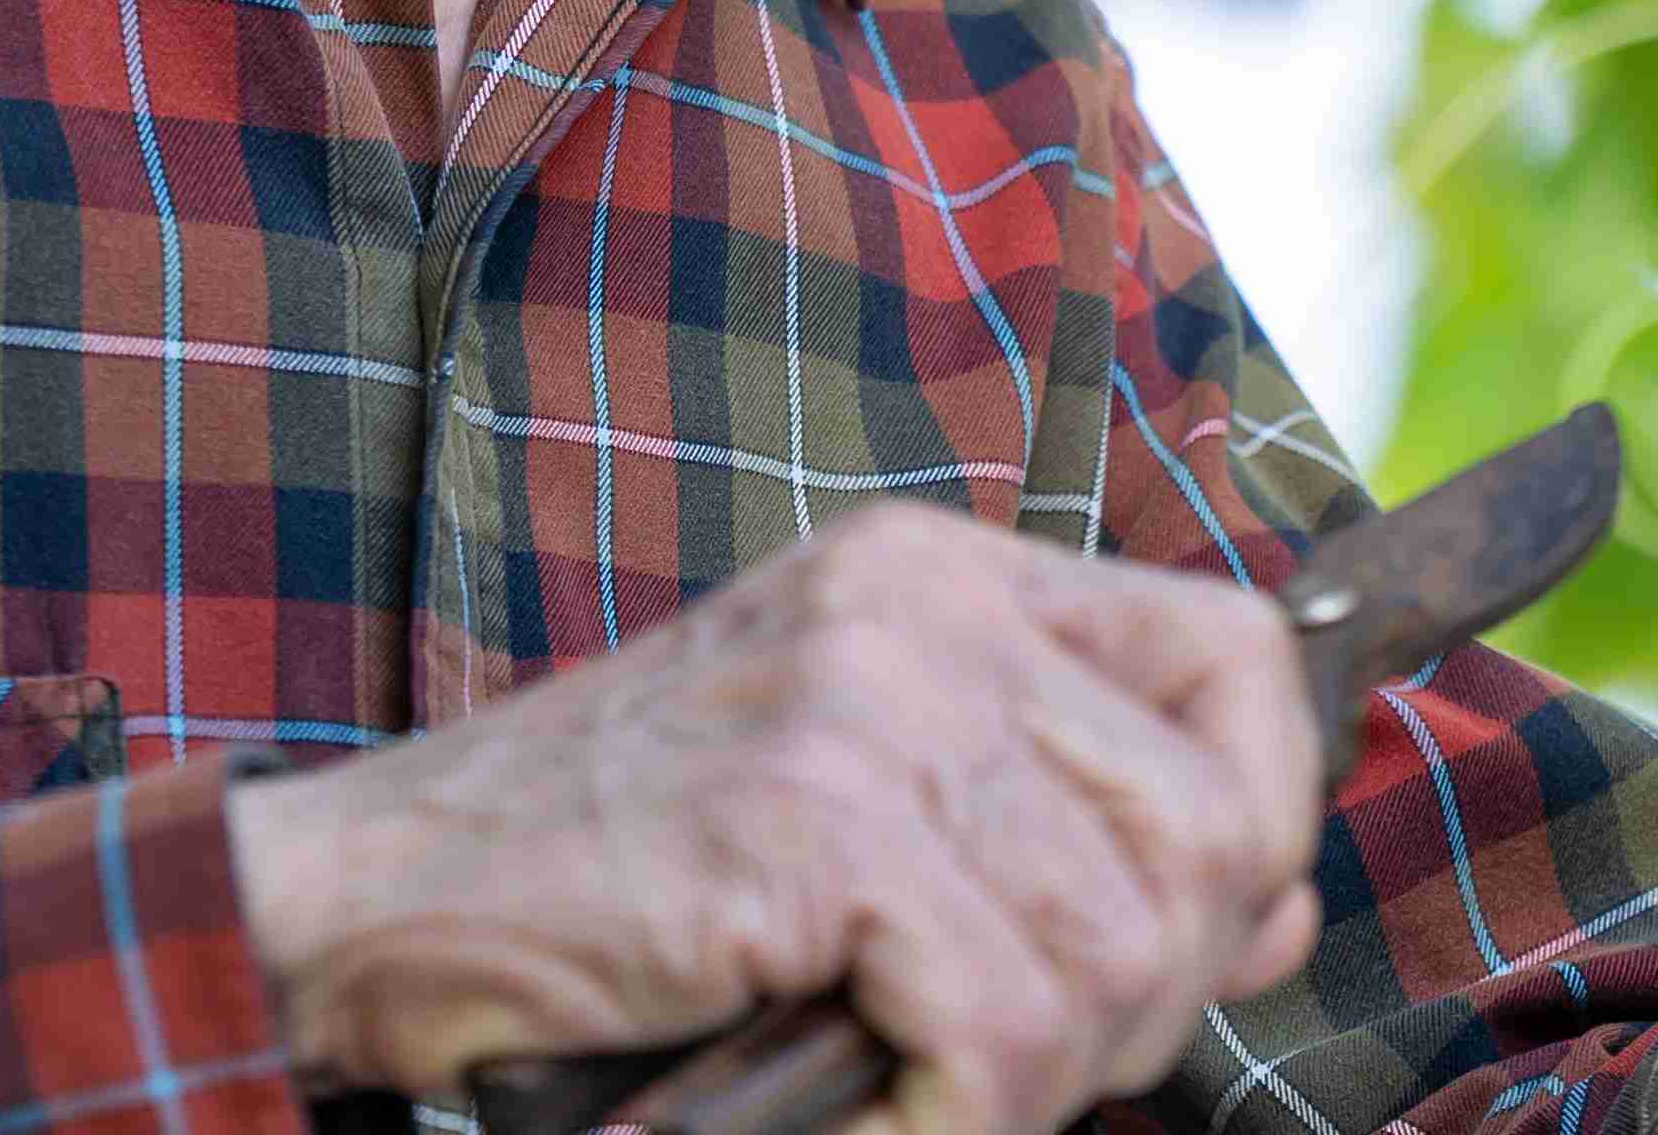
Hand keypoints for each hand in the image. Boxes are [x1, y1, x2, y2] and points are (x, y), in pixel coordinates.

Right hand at [223, 499, 1327, 1134]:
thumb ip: (1060, 824)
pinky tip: (863, 1122)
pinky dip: (956, 1121)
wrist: (377, 898)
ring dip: (1043, 1076)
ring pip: (1122, 944)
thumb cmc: (613, 879)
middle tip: (1019, 1064)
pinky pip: (1004, 1022)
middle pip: (1211, 820)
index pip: (1234, 655)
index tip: (1210, 934)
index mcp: (942, 578)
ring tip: (920, 1096)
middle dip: (1154, 994)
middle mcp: (924, 606)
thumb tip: (1281, 905)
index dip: (1263, 815)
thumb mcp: (859, 803)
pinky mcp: (813, 819)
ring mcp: (868, 699)